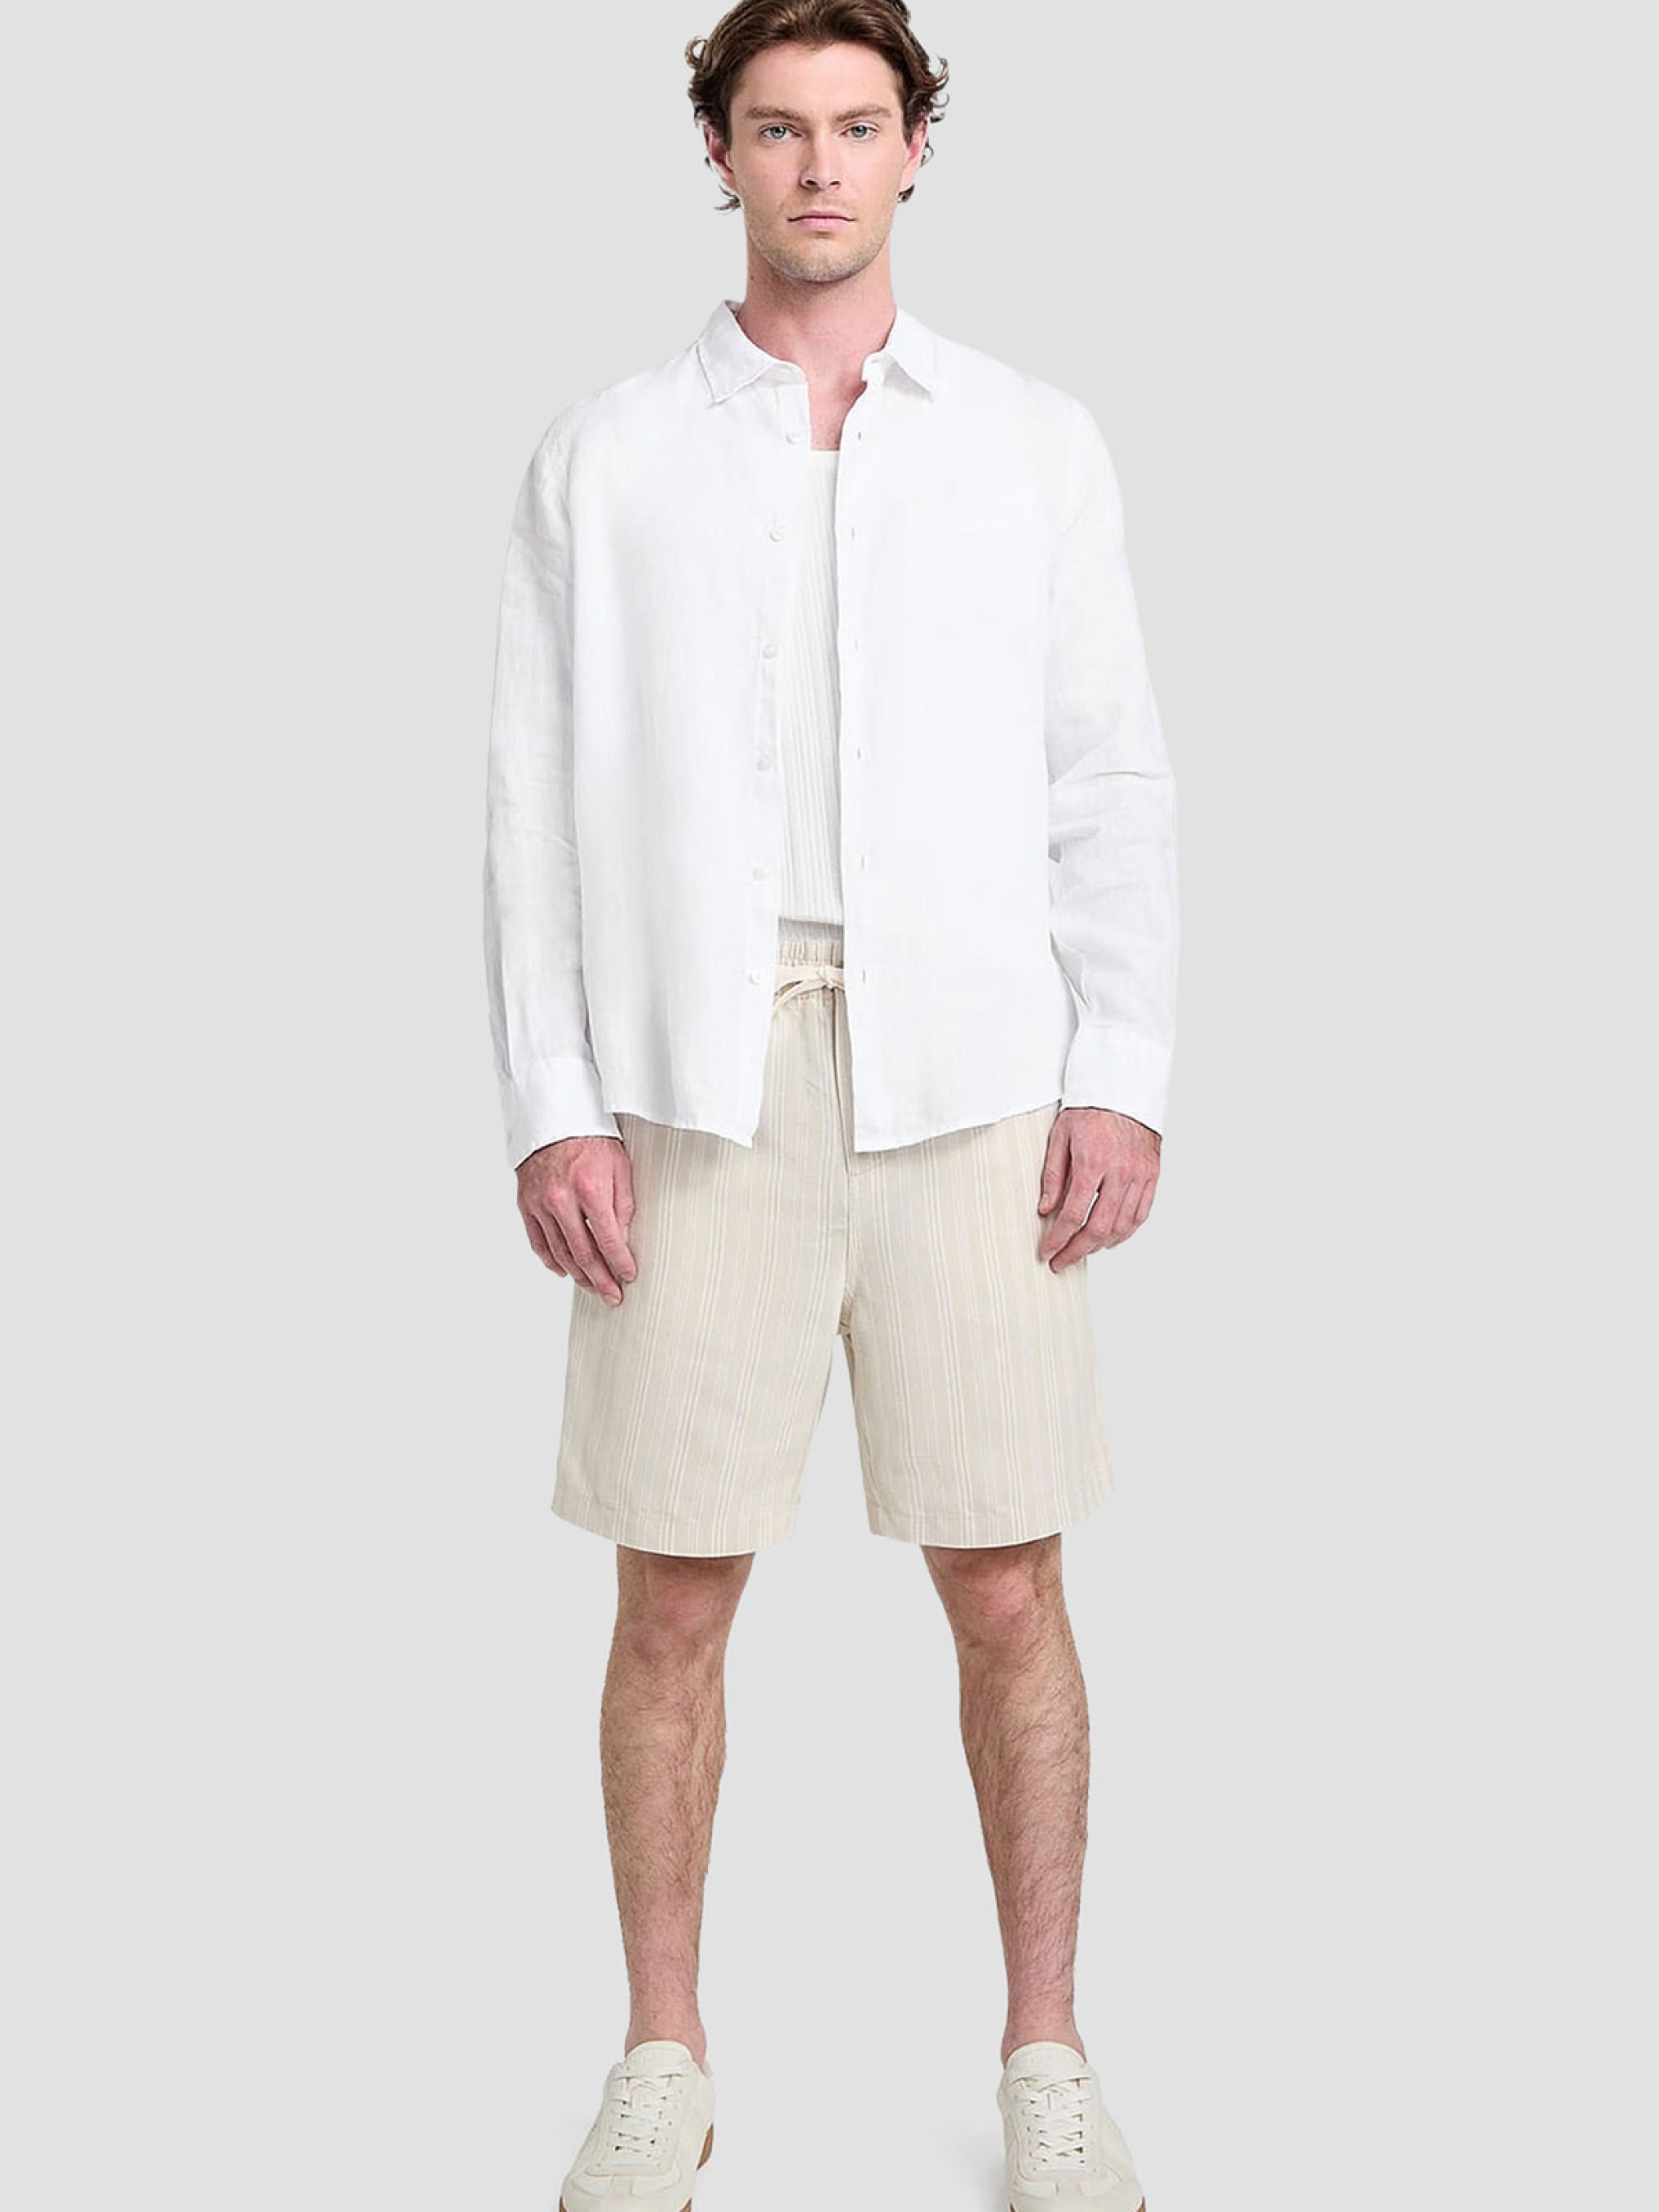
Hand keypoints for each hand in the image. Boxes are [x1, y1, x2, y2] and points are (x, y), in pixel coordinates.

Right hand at [516, 1136, 637, 1304]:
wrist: (554, 1115)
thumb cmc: (591, 1138)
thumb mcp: (620, 1166)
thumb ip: (623, 1205)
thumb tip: (623, 1240)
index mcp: (589, 1189)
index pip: (608, 1240)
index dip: (620, 1264)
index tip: (628, 1276)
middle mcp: (561, 1199)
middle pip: (583, 1254)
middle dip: (600, 1279)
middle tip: (612, 1296)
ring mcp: (540, 1203)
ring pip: (559, 1252)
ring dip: (578, 1275)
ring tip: (592, 1286)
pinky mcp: (525, 1203)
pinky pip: (538, 1241)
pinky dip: (551, 1260)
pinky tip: (564, 1270)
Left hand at [1036, 1107, 1160, 1267]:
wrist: (1124, 1087)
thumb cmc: (1090, 1108)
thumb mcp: (1060, 1136)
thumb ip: (1053, 1175)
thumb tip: (1046, 1210)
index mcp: (1093, 1162)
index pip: (1074, 1214)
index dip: (1058, 1239)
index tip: (1048, 1251)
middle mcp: (1120, 1172)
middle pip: (1099, 1227)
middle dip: (1077, 1250)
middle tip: (1062, 1261)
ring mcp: (1140, 1175)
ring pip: (1123, 1225)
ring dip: (1101, 1245)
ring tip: (1083, 1250)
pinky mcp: (1152, 1174)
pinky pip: (1141, 1213)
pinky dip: (1126, 1231)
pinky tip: (1111, 1237)